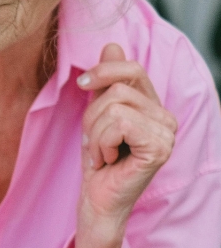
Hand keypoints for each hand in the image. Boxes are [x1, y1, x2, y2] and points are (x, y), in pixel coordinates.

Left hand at [72, 44, 176, 247]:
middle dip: (92, 116)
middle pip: (117, 88)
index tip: (81, 84)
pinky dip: (102, 142)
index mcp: (153, 107)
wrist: (98, 201)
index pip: (132, 69)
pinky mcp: (159, 147)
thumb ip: (106, 83)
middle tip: (95, 142)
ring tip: (102, 153)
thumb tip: (112, 45)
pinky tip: (108, 160)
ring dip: (95, 133)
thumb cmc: (98, 163)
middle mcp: (166, 117)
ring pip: (115, 105)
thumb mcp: (97, 117)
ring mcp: (167, 133)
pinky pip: (119, 123)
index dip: (104, 71)